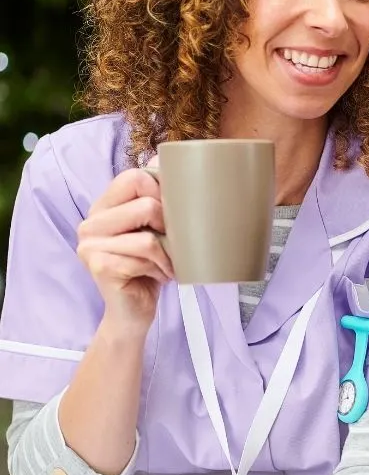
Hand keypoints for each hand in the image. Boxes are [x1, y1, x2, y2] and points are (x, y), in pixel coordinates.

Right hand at [76, 167, 173, 333]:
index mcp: (103, 208)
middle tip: (171, 245)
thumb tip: (168, 162)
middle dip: (170, 227)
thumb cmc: (149, 268)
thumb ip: (156, 200)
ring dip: (168, 255)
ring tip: (165, 264)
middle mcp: (90, 223)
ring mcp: (90, 245)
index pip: (134, 177)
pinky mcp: (98, 266)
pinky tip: (156, 277)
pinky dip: (160, 269)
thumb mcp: (156, 230)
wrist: (133, 312)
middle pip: (146, 204)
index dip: (163, 192)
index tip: (171, 214)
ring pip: (148, 236)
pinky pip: (144, 257)